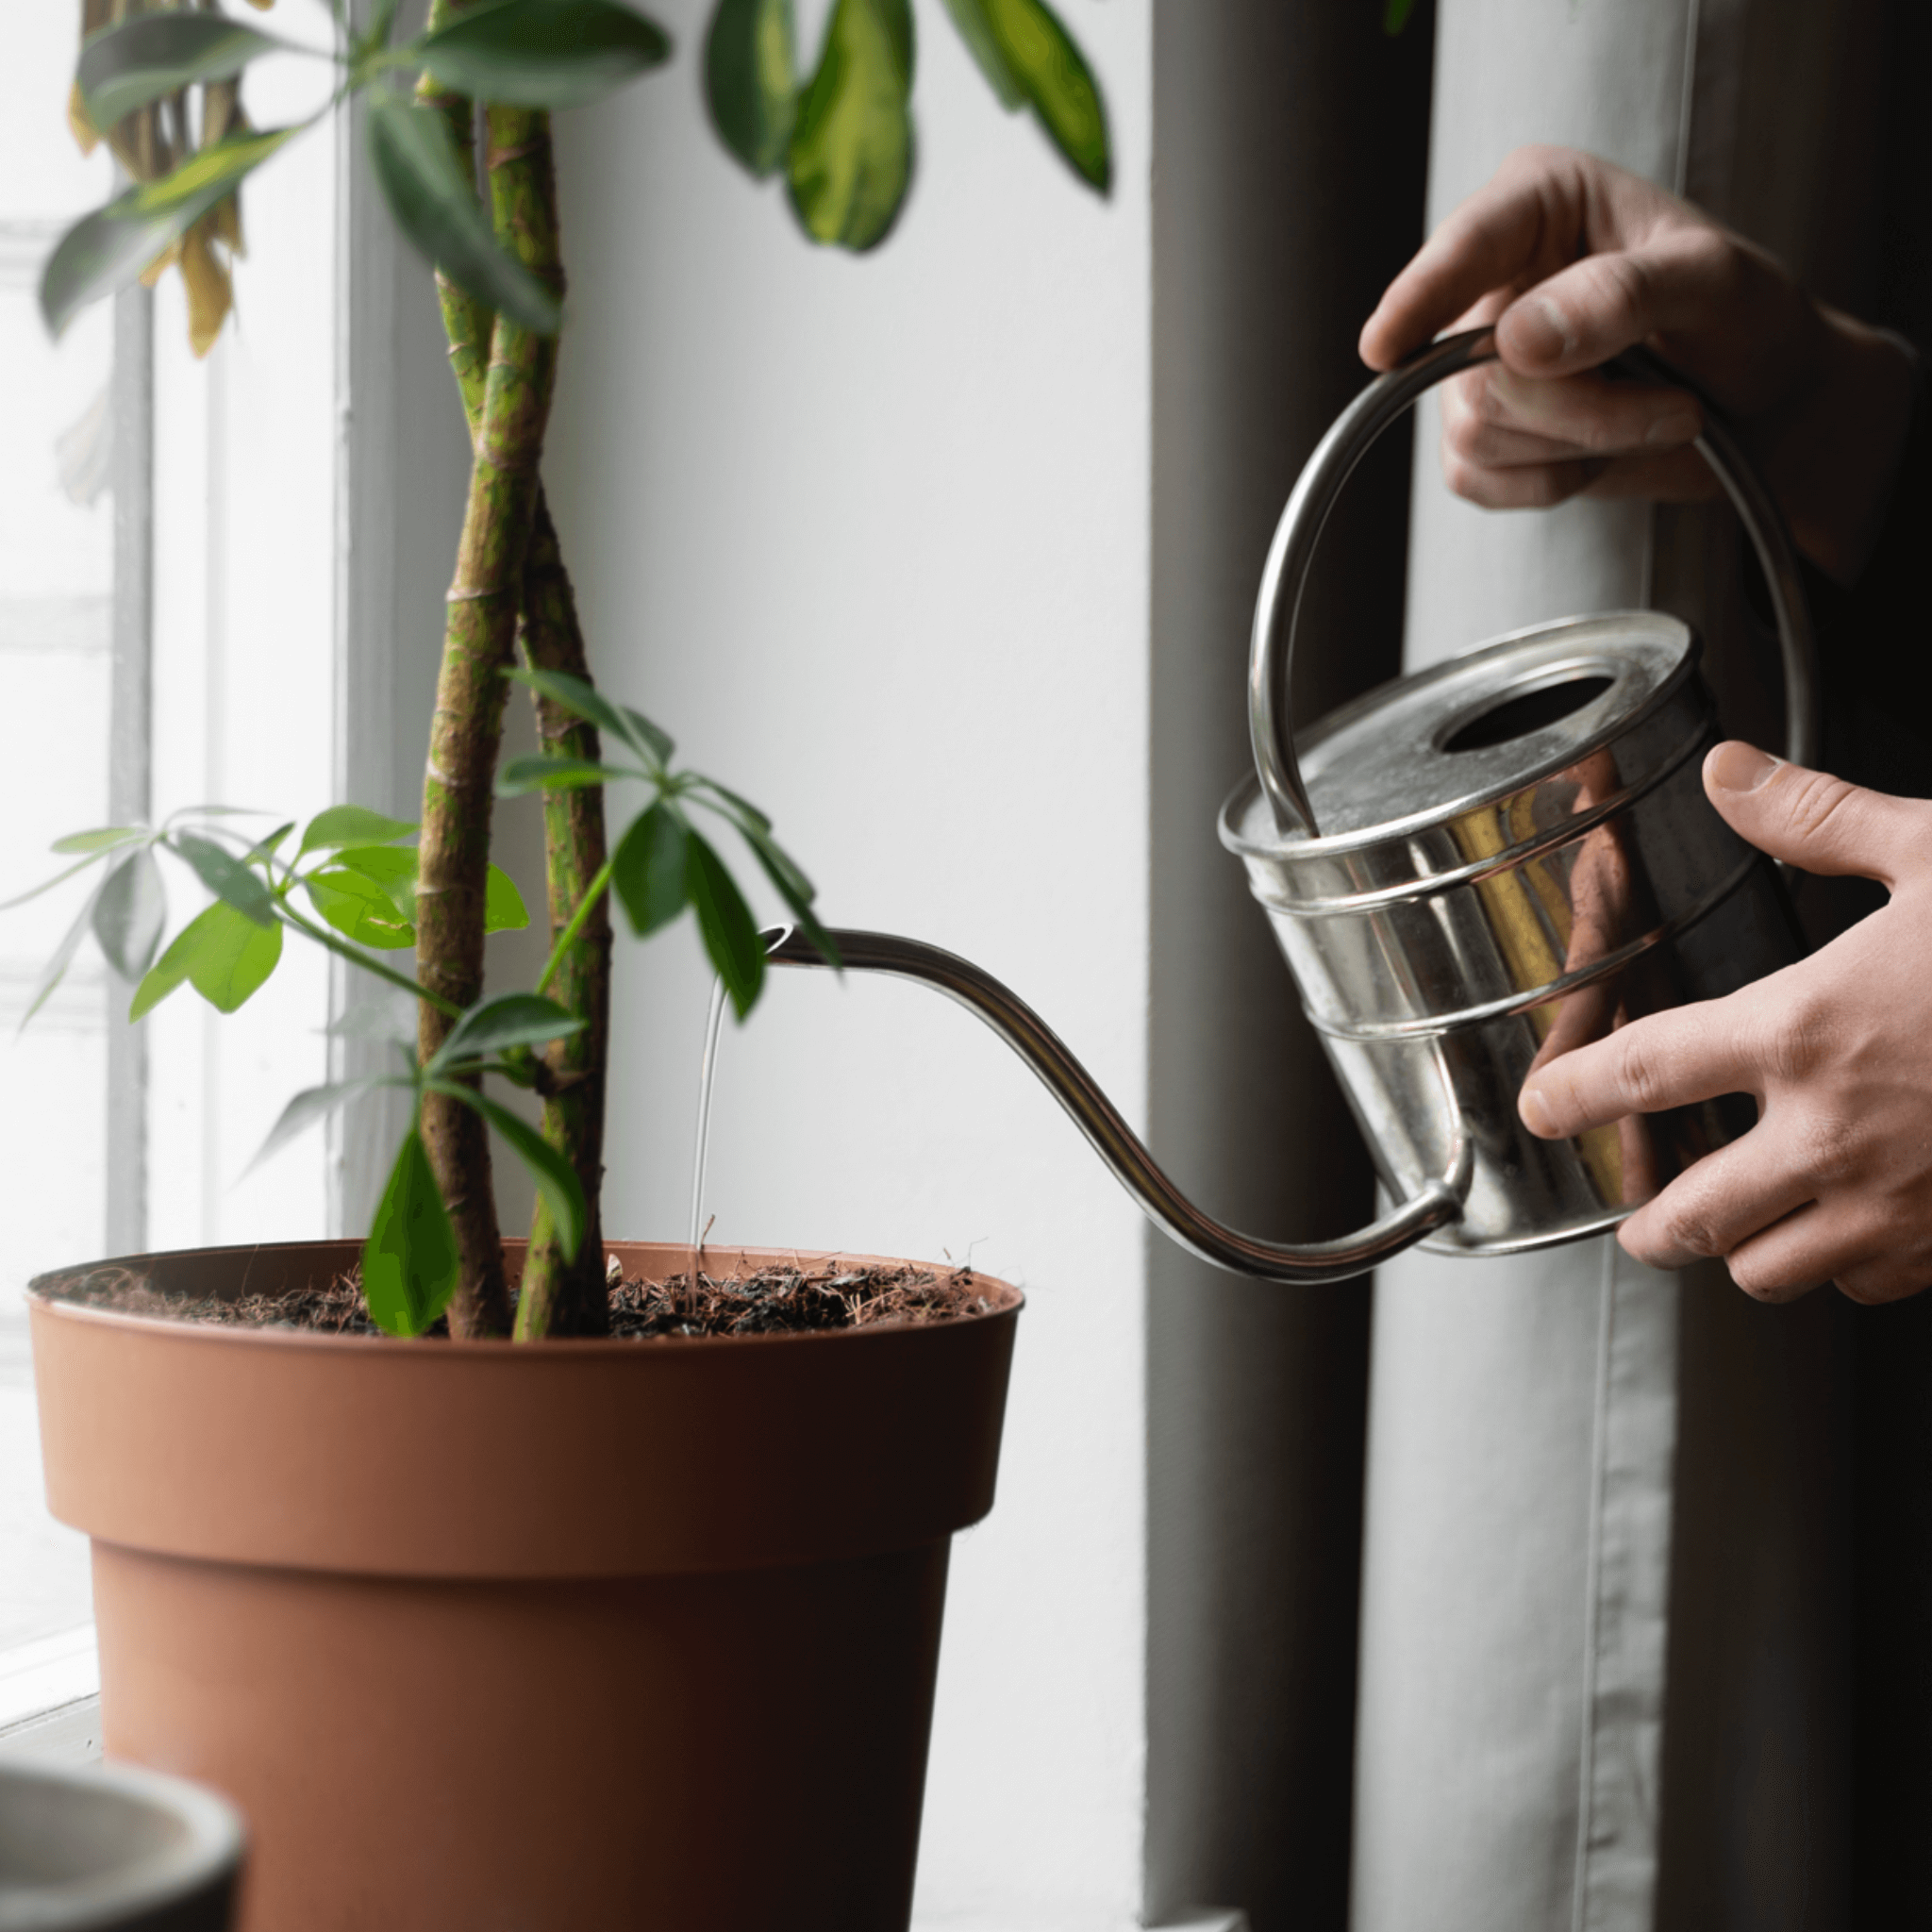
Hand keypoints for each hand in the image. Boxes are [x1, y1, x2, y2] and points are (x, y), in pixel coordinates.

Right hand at [1360, 145, 1912, 581]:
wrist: (1760, 401)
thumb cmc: (1744, 318)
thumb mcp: (1714, 282)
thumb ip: (1623, 294)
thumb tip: (1518, 340)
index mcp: (1537, 205)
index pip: (1463, 249)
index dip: (1419, 297)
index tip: (1385, 345)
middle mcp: (1491, 282)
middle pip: (1473, 371)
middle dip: (1581, 408)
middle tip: (1675, 406)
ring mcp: (1472, 366)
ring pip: (1477, 433)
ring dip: (1584, 444)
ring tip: (1657, 416)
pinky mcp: (1477, 438)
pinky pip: (1479, 481)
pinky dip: (1554, 482)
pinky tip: (1603, 450)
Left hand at [1518, 743, 1931, 1302]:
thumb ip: (1818, 818)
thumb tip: (1729, 774)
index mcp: (1803, 1030)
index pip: (1639, 1077)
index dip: (1570, 1097)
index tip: (1543, 1107)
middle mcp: (1833, 1135)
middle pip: (1684, 1219)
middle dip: (1645, 1220)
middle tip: (1639, 1204)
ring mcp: (1899, 1206)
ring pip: (1767, 1274)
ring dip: (1739, 1251)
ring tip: (1738, 1220)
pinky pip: (1868, 1287)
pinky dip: (1842, 1268)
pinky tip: (1852, 1224)